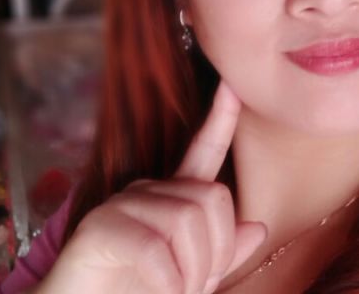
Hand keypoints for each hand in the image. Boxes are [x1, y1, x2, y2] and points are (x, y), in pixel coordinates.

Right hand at [36, 81, 266, 293]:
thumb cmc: (135, 290)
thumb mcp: (188, 274)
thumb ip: (221, 252)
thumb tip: (259, 227)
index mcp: (172, 196)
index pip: (203, 151)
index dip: (220, 119)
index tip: (232, 85)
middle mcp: (148, 189)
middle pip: (211, 198)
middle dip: (216, 252)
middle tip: (199, 287)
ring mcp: (123, 203)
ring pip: (187, 221)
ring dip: (193, 273)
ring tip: (177, 293)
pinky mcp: (100, 225)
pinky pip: (155, 249)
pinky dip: (169, 282)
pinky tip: (162, 293)